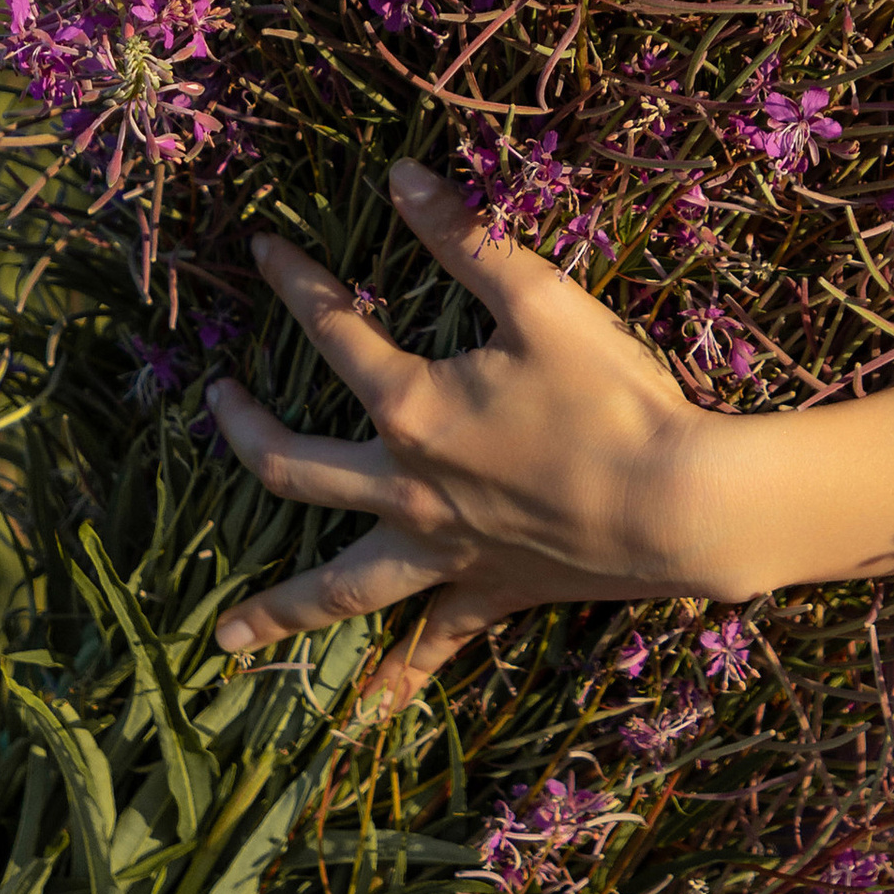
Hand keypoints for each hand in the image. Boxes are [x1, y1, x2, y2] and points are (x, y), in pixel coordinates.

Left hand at [206, 161, 725, 713]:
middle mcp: (407, 486)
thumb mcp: (542, 299)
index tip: (265, 249)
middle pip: (294, 466)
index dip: (297, 284)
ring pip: (340, 586)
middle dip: (245, 432)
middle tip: (215, 404)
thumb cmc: (616, 397)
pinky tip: (364, 717)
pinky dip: (397, 682)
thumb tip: (400, 175)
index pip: (334, 332)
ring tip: (223, 638)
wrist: (678, 504)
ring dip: (279, 609)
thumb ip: (467, 237)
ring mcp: (443, 550)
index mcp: (413, 406)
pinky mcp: (490, 592)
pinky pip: (433, 645)